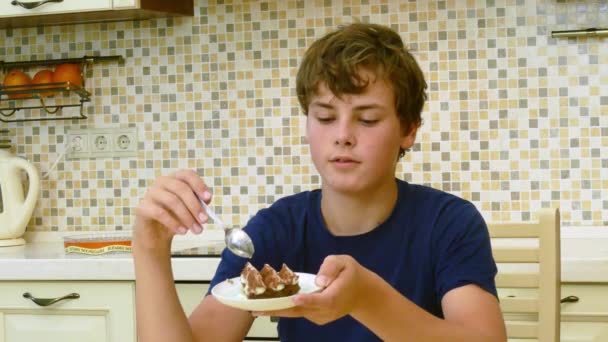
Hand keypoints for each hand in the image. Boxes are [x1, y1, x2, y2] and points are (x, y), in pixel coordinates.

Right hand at [133, 169, 210, 247]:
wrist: (155, 235)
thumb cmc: (175, 218)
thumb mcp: (190, 209)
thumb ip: (199, 202)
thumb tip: (206, 200)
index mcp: (175, 179)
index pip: (187, 174)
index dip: (199, 185)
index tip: (208, 198)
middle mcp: (162, 182)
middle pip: (181, 188)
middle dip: (195, 206)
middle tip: (205, 220)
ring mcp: (150, 193)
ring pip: (172, 200)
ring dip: (187, 217)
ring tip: (196, 230)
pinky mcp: (142, 207)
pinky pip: (160, 213)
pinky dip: (174, 223)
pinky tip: (183, 231)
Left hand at [253, 255, 369, 324]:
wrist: (361, 294)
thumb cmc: (350, 274)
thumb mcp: (345, 262)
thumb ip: (331, 267)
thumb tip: (319, 280)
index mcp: (335, 296)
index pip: (321, 300)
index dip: (307, 300)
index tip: (294, 298)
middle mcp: (327, 311)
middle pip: (301, 311)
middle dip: (278, 310)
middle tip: (255, 309)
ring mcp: (321, 317)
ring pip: (297, 313)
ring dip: (277, 310)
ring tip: (254, 306)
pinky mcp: (315, 318)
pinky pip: (298, 313)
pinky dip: (283, 309)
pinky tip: (267, 304)